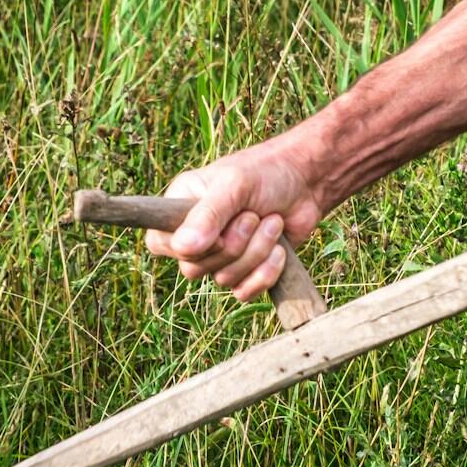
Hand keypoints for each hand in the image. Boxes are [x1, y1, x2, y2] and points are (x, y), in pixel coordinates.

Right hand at [144, 138, 326, 302]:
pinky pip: (244, 292)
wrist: (308, 183)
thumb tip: (184, 248)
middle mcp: (196, 235)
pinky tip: (280, 250)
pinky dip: (266, 273)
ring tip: (272, 222)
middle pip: (194, 268)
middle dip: (232, 244)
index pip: (159, 243)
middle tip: (253, 215)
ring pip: (223, 280)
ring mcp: (220, 258)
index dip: (182, 246)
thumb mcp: (235, 185)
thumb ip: (208, 215)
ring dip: (256, 251)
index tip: (213, 230)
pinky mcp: (245, 274)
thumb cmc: (267, 173)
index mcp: (180, 208)